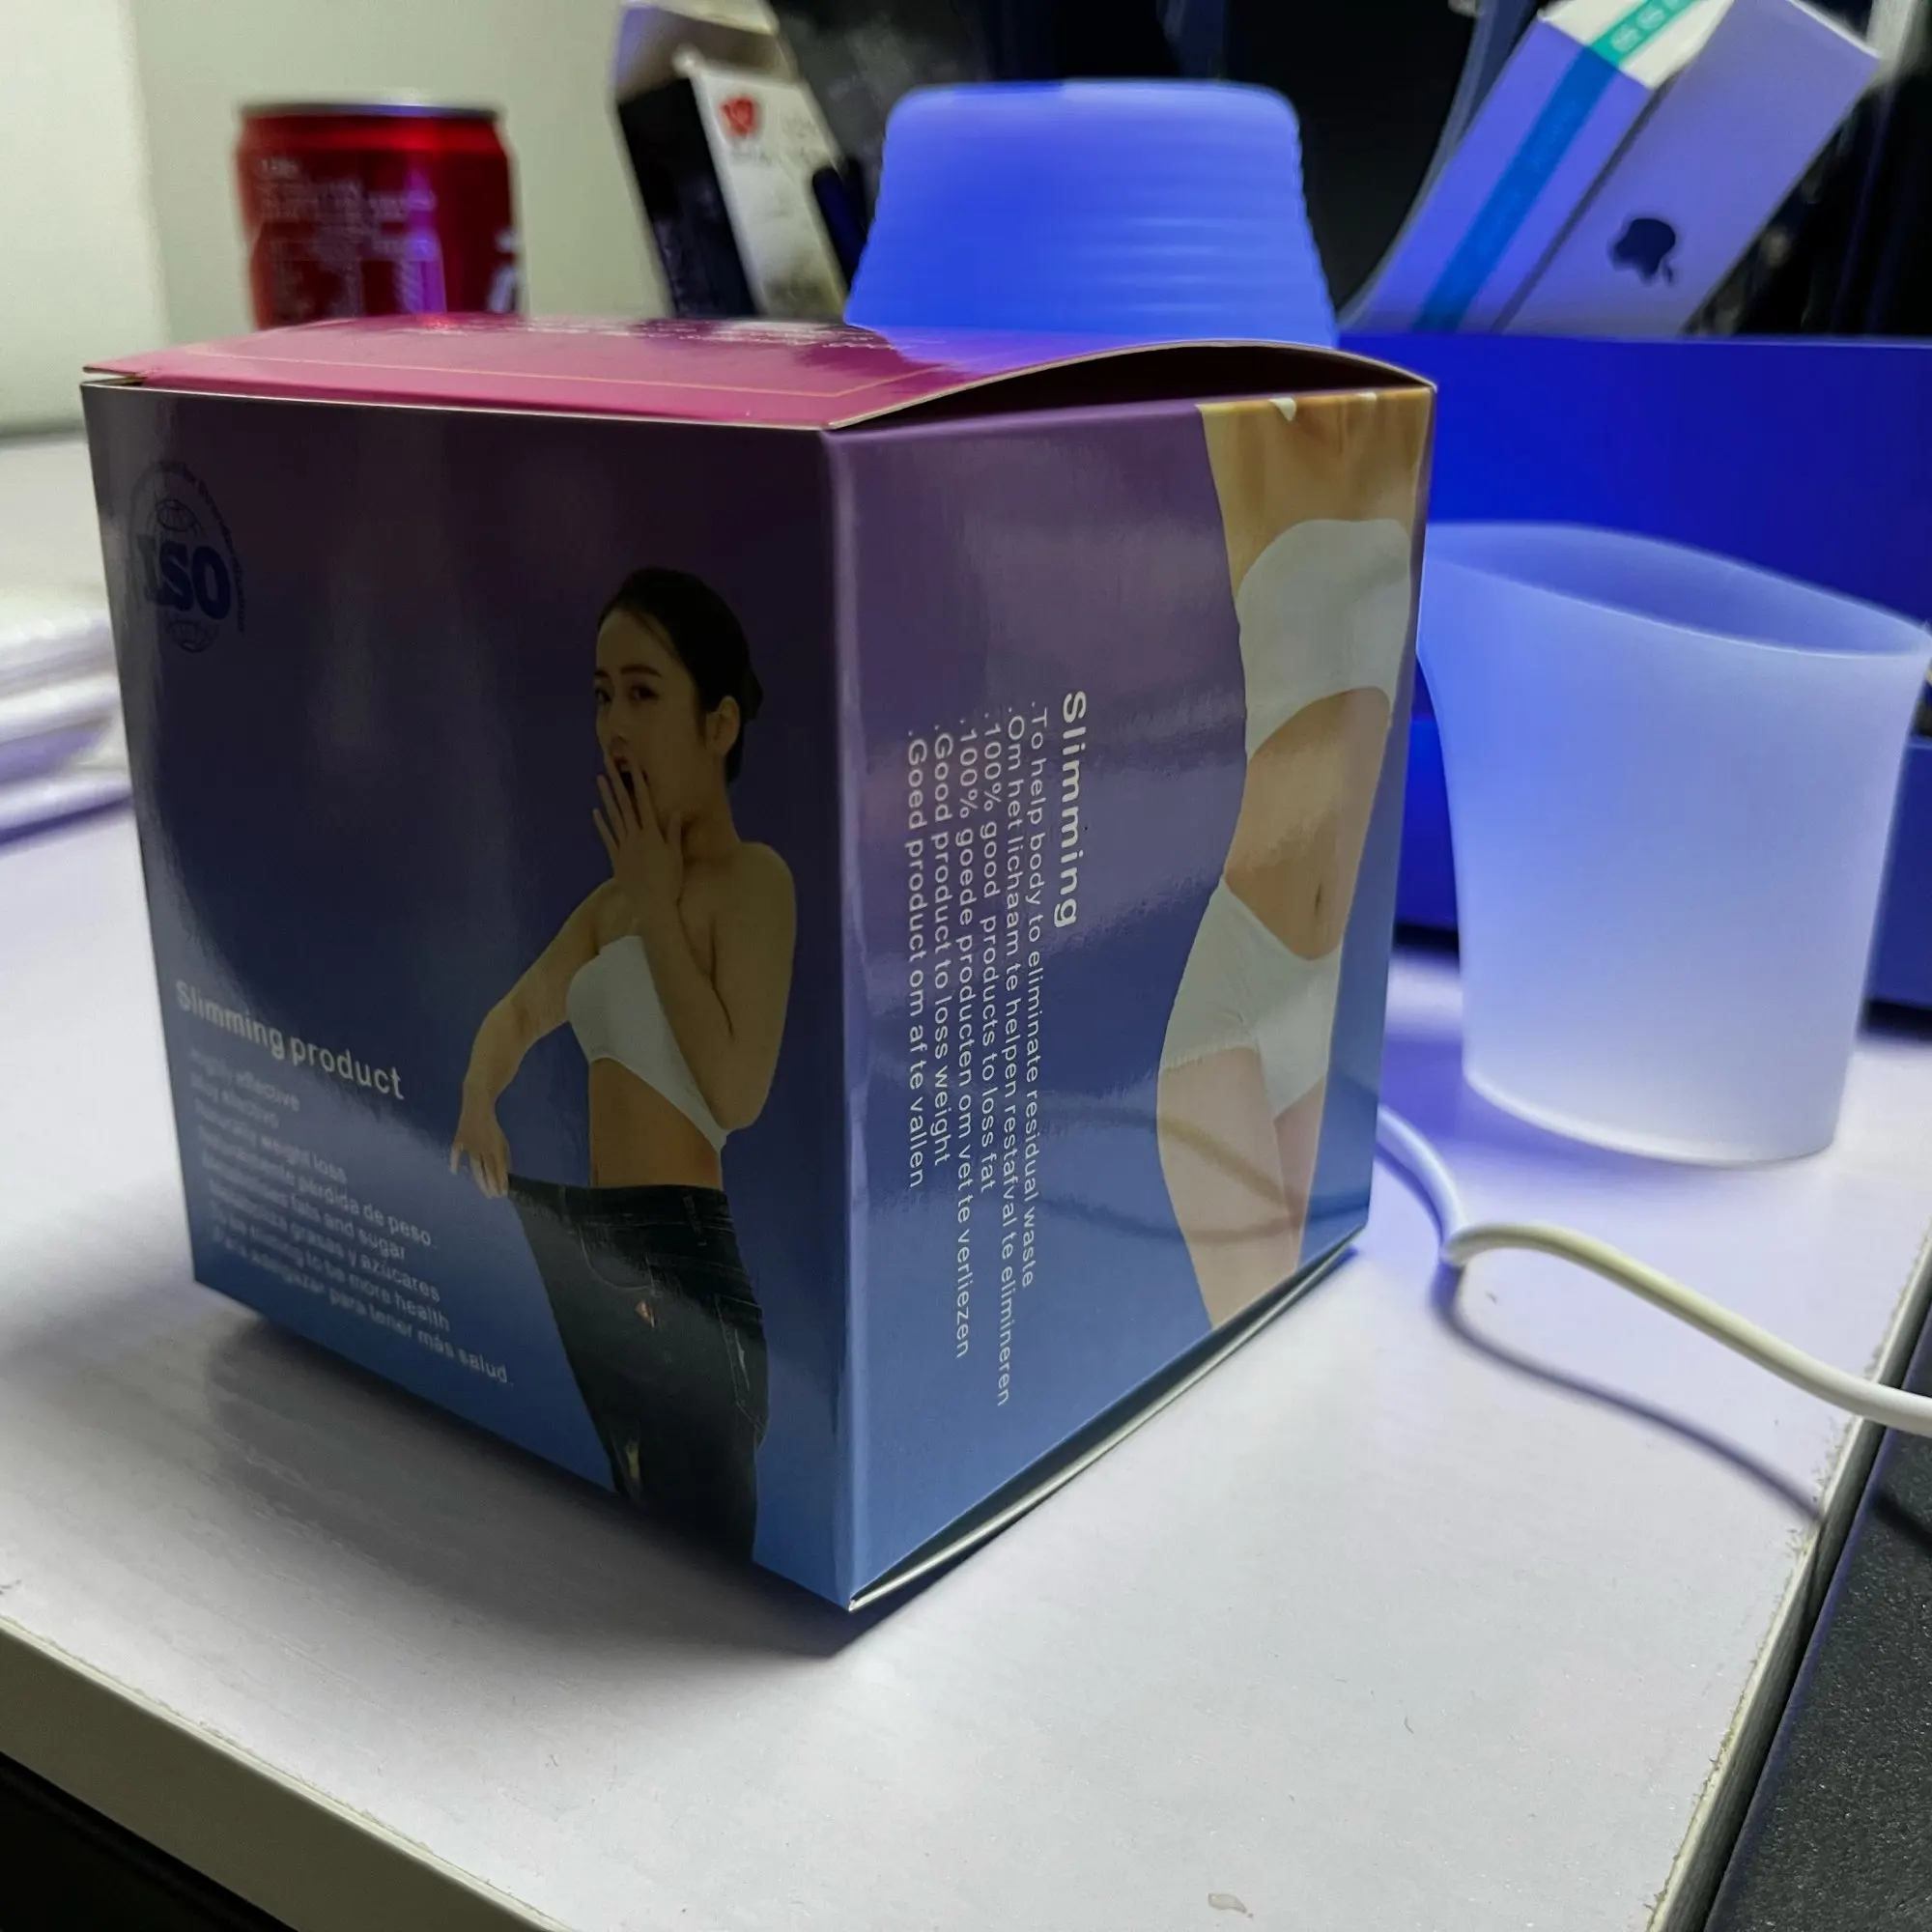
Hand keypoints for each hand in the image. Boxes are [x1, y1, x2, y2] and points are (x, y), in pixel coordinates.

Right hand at [450, 1093, 510, 1197]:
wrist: (478, 1105)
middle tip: (494, 1197)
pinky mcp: (459, 1139)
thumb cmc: (491, 1126)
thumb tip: (506, 1173)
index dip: (501, 1180)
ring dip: (481, 1180)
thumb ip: (504, 1156)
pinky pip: (456, 1152)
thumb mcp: (502, 1140)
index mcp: (496, 1145)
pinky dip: (454, 1161)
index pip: (500, 1166)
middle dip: (492, 1184)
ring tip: (485, 1192)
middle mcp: (484, 1147)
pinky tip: (454, 1172)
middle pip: (489, 1169)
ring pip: (476, 1166)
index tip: (503, 1193)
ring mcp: (470, 1144)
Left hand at [595, 749, 682, 928]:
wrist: (653, 906)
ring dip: (606, 796)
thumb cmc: (670, 881)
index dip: (637, 779)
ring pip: (613, 816)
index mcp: (651, 833)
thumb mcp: (676, 856)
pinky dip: (601, 824)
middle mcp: (634, 836)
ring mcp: (623, 847)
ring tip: (599, 778)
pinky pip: (607, 837)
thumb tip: (674, 811)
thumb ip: (673, 832)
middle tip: (608, 760)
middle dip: (616, 780)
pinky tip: (595, 811)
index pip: (643, 800)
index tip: (632, 762)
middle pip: (624, 803)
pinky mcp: (616, 859)